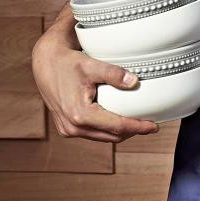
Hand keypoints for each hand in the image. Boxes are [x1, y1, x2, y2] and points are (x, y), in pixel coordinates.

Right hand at [31, 34, 160, 142]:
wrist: (45, 63)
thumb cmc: (67, 62)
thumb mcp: (91, 65)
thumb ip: (113, 73)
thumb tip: (135, 81)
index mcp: (80, 115)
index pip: (117, 127)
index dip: (138, 128)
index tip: (154, 127)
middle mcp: (73, 127)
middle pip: (112, 136)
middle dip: (132, 132)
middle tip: (150, 125)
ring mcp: (68, 130)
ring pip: (102, 137)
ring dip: (120, 132)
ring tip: (137, 124)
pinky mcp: (66, 128)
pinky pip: (92, 134)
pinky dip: (106, 130)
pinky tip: (117, 121)